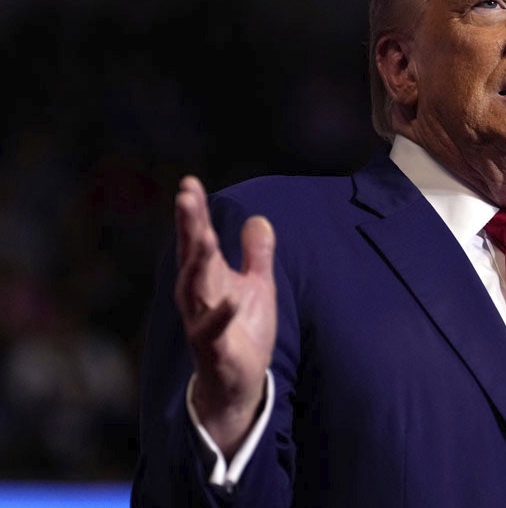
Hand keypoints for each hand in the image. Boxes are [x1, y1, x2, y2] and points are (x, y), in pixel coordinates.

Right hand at [173, 175, 276, 458]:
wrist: (238, 383)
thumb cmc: (242, 331)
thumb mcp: (256, 286)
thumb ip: (257, 254)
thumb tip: (259, 219)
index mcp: (206, 278)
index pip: (197, 239)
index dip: (193, 212)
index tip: (189, 183)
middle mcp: (197, 296)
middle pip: (191, 255)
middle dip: (189, 226)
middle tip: (186, 196)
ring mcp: (201, 322)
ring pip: (194, 288)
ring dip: (199, 262)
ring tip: (205, 236)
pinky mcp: (212, 348)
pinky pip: (212, 331)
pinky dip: (221, 316)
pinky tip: (231, 300)